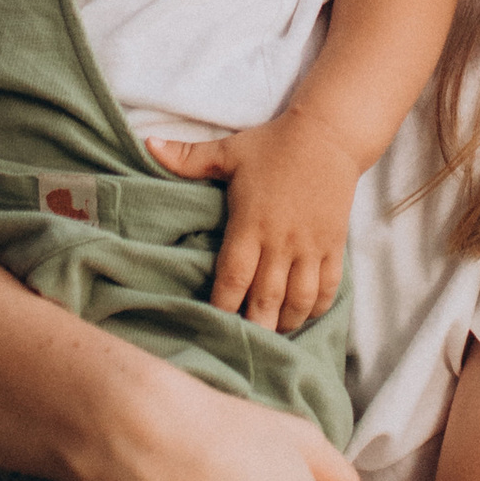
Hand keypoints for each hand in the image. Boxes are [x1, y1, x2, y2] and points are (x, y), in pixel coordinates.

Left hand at [150, 112, 359, 332]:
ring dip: (285, 322)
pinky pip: (327, 287)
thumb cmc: (273, 145)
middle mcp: (280, 240)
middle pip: (266, 298)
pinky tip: (301, 316)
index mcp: (250, 223)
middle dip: (254, 326)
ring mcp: (310, 245)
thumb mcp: (229, 151)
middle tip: (242, 345)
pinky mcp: (333, 245)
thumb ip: (188, 156)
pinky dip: (315, 308)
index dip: (223, 306)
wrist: (329, 135)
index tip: (212, 323)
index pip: (233, 277)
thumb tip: (146, 143)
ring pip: (298, 299)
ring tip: (272, 333)